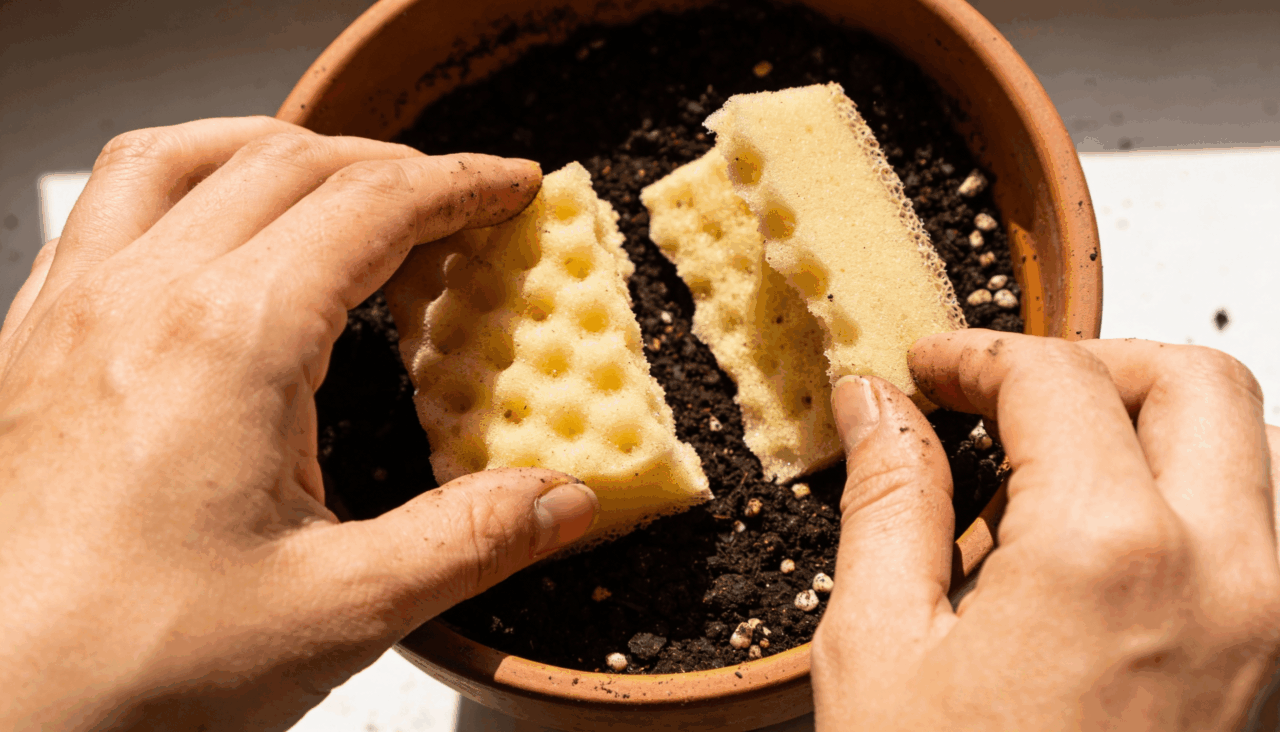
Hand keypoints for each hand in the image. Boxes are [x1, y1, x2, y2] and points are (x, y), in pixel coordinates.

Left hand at [0, 117, 597, 730]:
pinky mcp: (32, 345)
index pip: (371, 208)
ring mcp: (74, 312)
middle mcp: (143, 299)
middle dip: (390, 165)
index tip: (511, 184)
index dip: (459, 185)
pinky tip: (209, 236)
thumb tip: (565, 499)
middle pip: (288, 163)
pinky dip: (185, 183)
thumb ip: (469, 539)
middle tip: (456, 200)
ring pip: (181, 158)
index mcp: (230, 339)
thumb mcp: (336, 610)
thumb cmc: (125, 668)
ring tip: (338, 179)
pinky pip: (107, 208)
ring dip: (277, 148)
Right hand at [813, 331, 1279, 729]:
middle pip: (1192, 381)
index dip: (979, 355)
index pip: (1058, 381)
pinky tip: (1084, 541)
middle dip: (1088, 360)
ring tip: (1038, 462)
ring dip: (1142, 423)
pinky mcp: (1271, 671)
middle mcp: (1227, 577)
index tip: (929, 370)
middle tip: (997, 393)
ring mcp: (1268, 628)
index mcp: (1112, 554)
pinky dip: (1175, 494)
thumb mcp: (879, 648)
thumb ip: (887, 499)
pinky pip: (1249, 532)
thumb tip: (875, 407)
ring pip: (1240, 450)